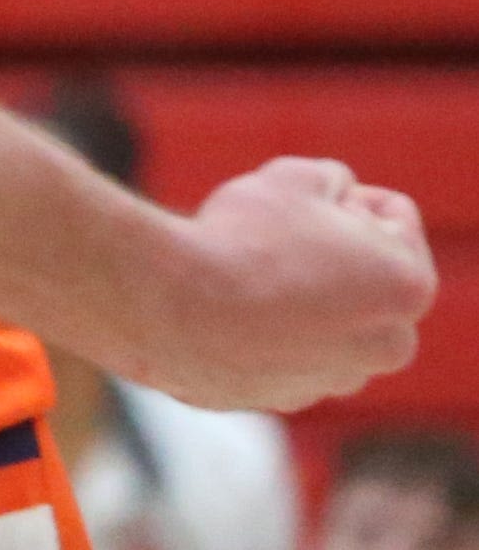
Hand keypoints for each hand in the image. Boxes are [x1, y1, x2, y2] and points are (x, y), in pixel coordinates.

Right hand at [131, 158, 434, 411]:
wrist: (170, 305)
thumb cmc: (240, 238)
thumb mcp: (294, 177)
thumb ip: (332, 183)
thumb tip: (330, 202)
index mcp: (405, 286)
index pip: (393, 217)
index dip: (341, 196)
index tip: (299, 204)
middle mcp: (385, 344)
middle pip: (366, 278)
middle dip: (331, 254)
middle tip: (275, 236)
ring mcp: (333, 379)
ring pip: (323, 320)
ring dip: (296, 295)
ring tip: (240, 272)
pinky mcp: (280, 399)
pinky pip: (278, 352)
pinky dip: (258, 330)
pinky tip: (220, 307)